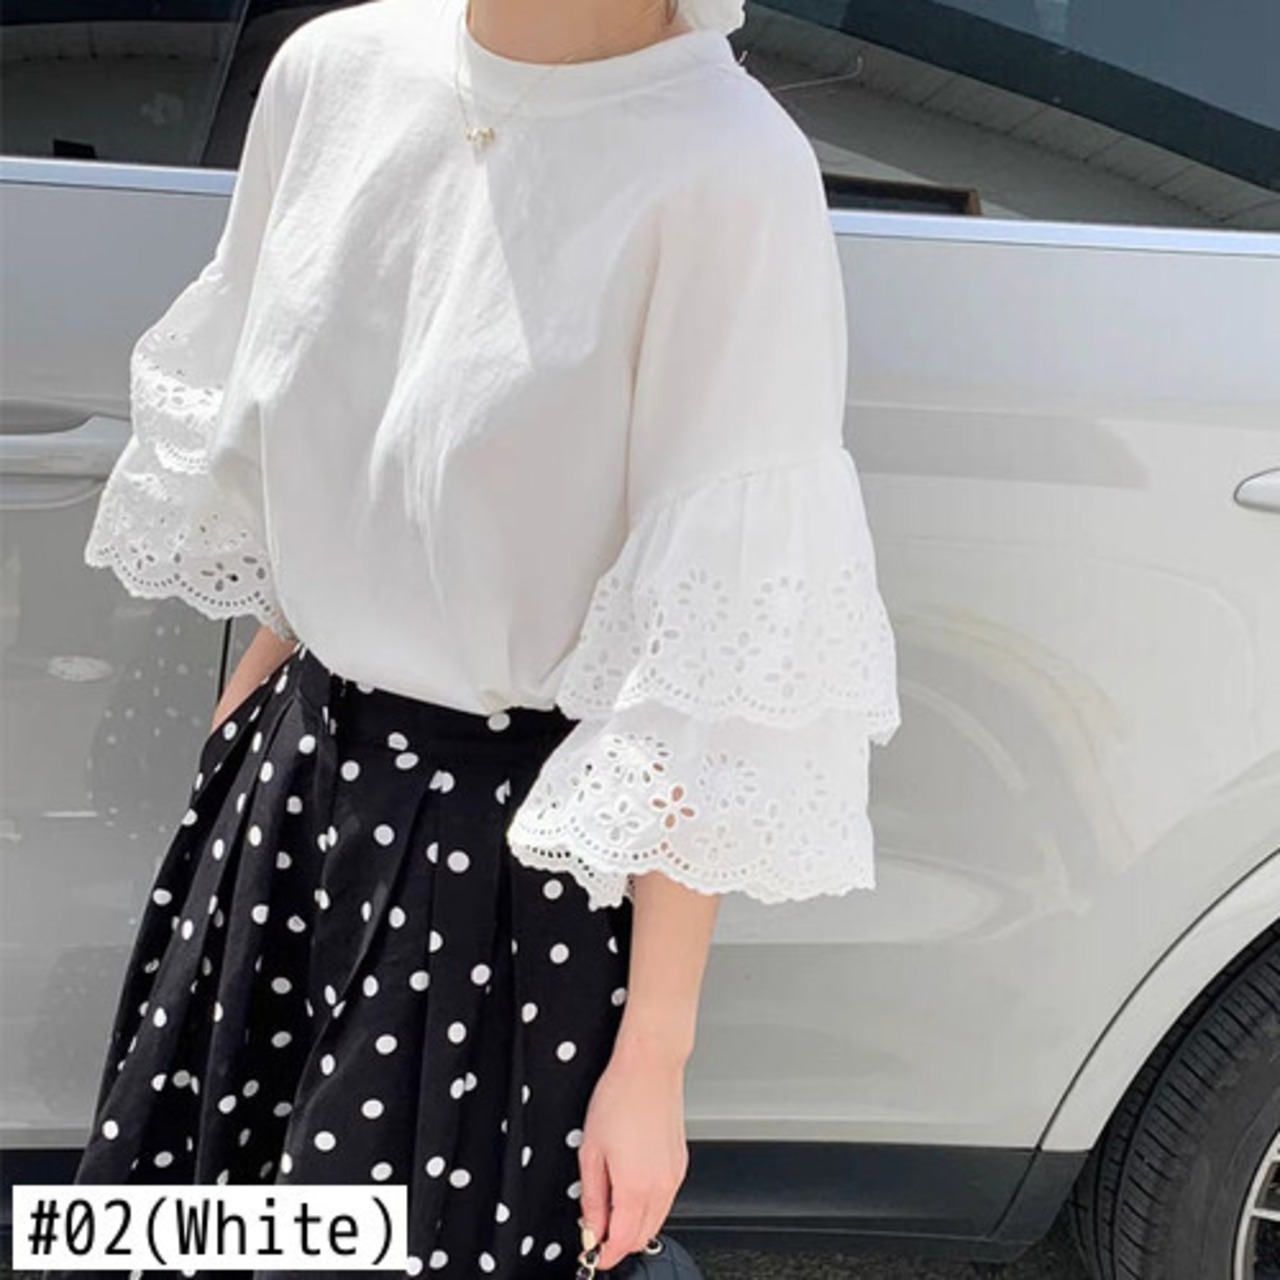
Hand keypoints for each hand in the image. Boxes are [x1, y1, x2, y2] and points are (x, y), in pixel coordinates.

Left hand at [578, 1042, 688, 1270]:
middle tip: (596, 1230)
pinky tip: (629, 1186)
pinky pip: (665, 1201)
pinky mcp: (680, 1165)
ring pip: (656, 1222)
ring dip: (634, 1225)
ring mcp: (674, 1176)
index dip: (603, 1255)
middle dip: (618, 1243)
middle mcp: (661, 1186)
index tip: (591, 1255)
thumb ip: (591, 1198)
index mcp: (636, 1186)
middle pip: (642, 1238)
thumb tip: (591, 1228)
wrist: (649, 1067)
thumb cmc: (619, 1098)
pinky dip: (647, 1206)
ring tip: (610, 1204)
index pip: (622, 1243)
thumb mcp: (590, 1151)